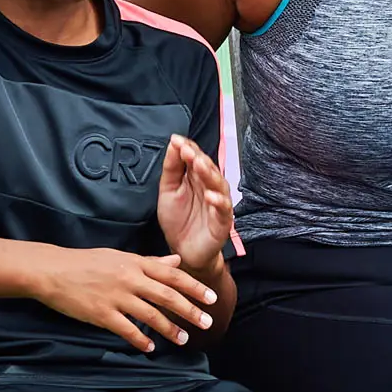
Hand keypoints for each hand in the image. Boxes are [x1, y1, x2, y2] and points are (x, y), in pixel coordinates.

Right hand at [35, 248, 216, 352]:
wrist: (52, 270)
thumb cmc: (86, 262)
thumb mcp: (120, 257)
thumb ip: (149, 262)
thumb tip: (176, 262)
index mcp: (135, 263)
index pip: (172, 276)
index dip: (194, 287)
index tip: (211, 298)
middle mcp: (130, 279)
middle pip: (167, 296)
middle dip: (190, 311)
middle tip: (206, 324)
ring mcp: (116, 297)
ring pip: (150, 315)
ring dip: (169, 329)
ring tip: (183, 340)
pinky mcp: (101, 314)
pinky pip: (126, 330)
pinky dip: (141, 340)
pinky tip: (151, 347)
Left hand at [154, 133, 234, 280]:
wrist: (183, 251)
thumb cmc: (178, 220)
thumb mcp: (168, 190)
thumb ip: (172, 168)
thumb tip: (174, 142)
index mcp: (196, 177)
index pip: (195, 156)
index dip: (187, 148)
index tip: (176, 140)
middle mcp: (209, 186)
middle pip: (208, 167)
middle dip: (198, 158)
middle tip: (187, 150)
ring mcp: (218, 202)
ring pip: (218, 184)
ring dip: (209, 174)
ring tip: (200, 165)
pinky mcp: (222, 220)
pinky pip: (223, 209)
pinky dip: (218, 201)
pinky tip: (210, 196)